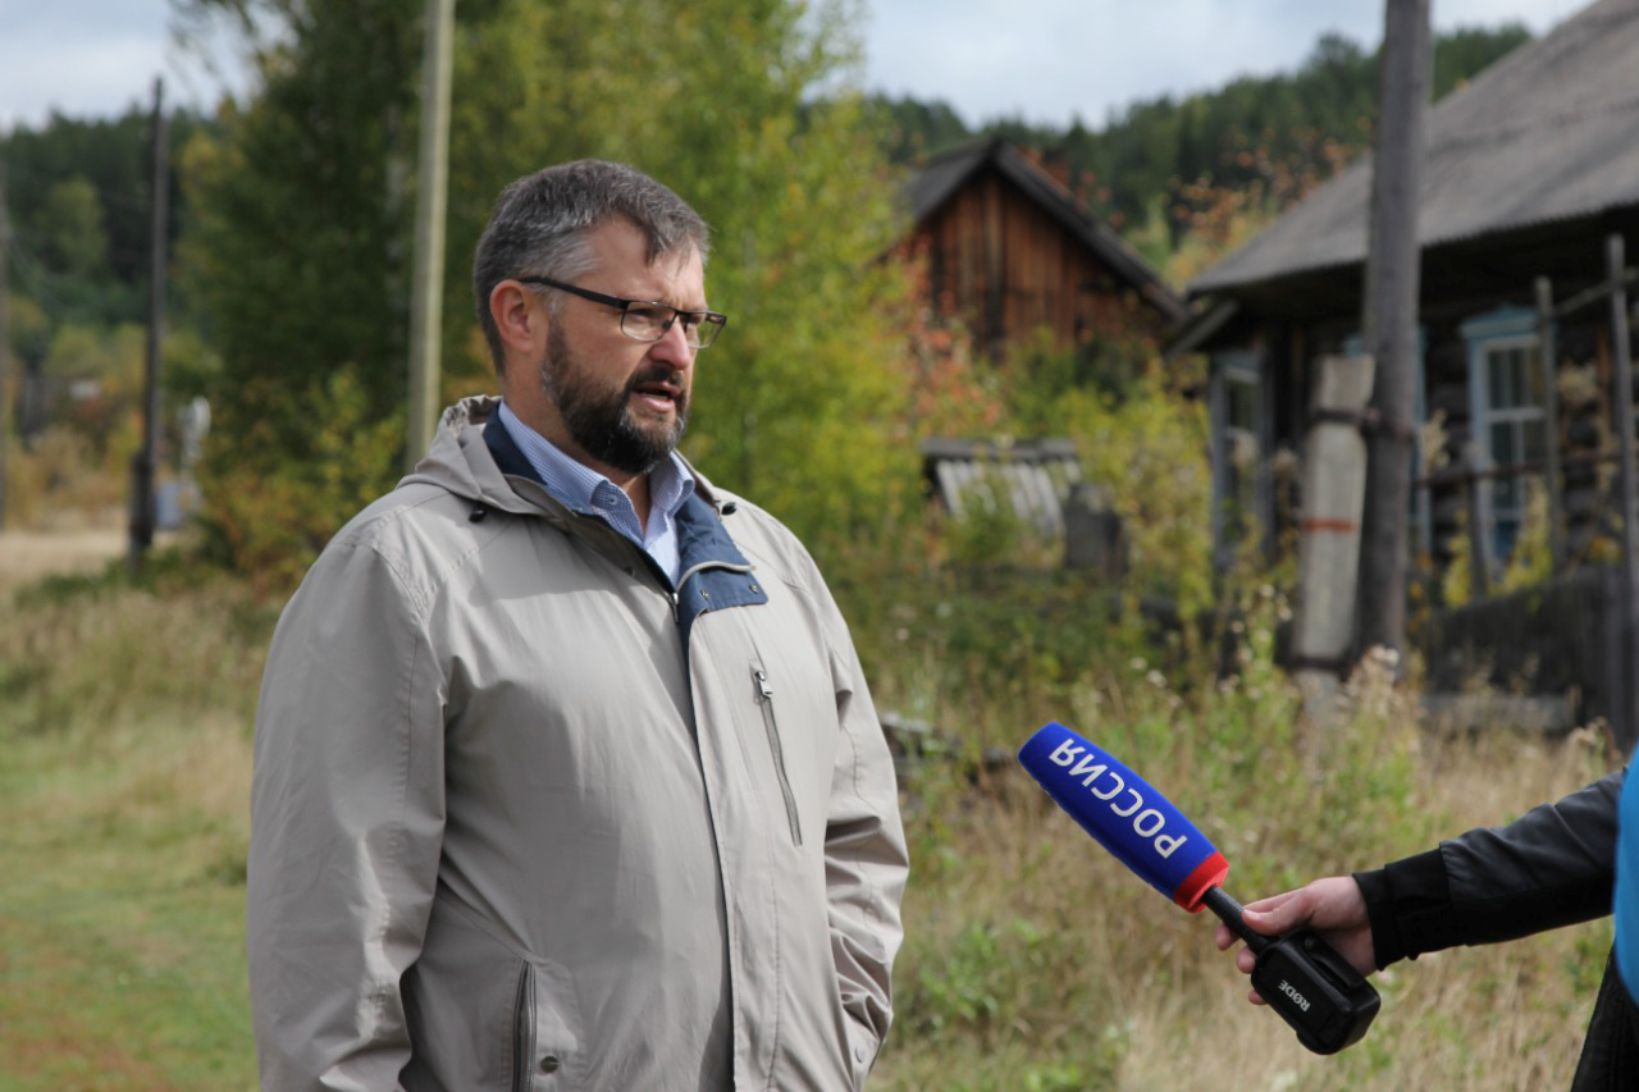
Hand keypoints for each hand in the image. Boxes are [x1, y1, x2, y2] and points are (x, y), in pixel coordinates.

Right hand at [1212, 876, 1375, 1005]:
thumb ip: (1281, 914)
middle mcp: (1290, 935)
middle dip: (1247, 958)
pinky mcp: (1322, 975)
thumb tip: (1246, 921)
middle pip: (1258, 949)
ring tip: (1255, 990)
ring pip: (1275, 971)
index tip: (1222, 941)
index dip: (1232, 929)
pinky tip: (1272, 1001)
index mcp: (1284, 912)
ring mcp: (1305, 956)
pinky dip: (1283, 996)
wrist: (1382, 919)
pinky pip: (1298, 987)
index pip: (1250, 920)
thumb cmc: (1343, 899)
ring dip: (1261, 981)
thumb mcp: (1310, 900)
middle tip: (1246, 964)